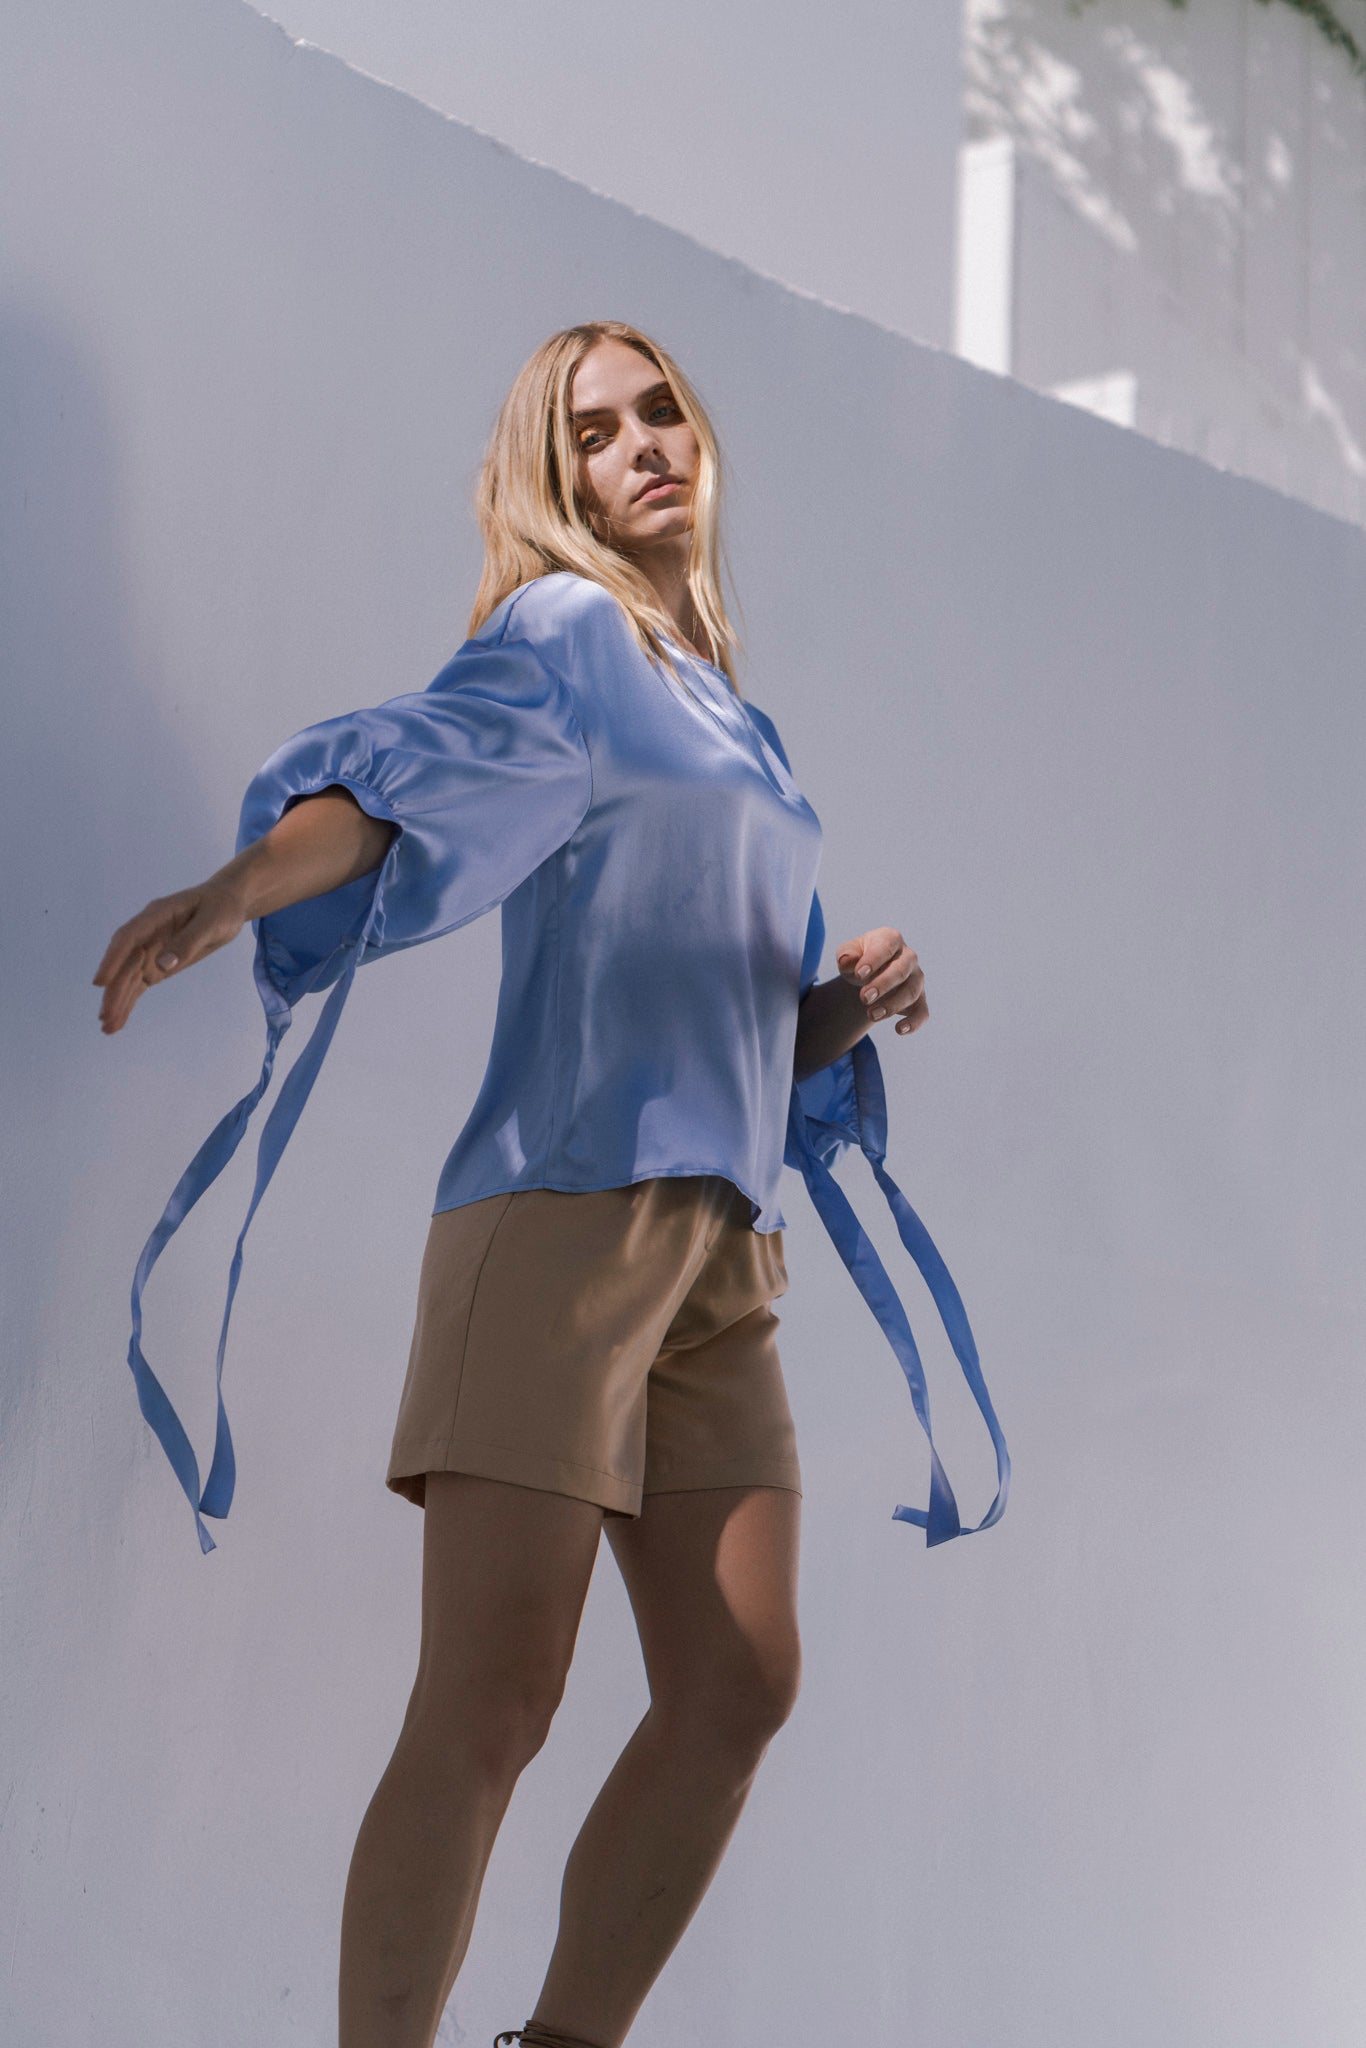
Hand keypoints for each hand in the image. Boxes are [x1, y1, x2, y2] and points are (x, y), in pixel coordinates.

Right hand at [92, 878, 249, 1034]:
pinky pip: (138, 984)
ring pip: (128, 977)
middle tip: (105, 1017)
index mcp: (156, 915)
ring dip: (117, 1001)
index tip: (100, 982)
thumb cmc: (220, 908)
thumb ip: (188, 942)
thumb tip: (163, 965)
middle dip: (114, 990)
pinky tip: (118, 1021)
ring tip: (107, 1027)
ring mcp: (149, 949)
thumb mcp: (211, 923)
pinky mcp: (156, 964)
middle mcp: (146, 933)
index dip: (113, 959)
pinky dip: (128, 1001)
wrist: (227, 904)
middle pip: (125, 963)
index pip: (128, 938)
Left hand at [834, 926, 927, 1037]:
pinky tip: (898, 1030)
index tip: (859, 974)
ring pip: (911, 992)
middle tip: (864, 998)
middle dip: (883, 985)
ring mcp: (917, 979)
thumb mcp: (848, 954)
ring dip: (893, 1005)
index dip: (874, 960)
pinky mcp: (919, 1000)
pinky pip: (922, 1012)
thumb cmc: (859, 960)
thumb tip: (848, 962)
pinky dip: (913, 1023)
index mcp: (891, 939)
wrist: (869, 975)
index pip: (886, 947)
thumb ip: (846, 956)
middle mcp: (909, 957)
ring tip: (871, 1015)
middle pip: (901, 970)